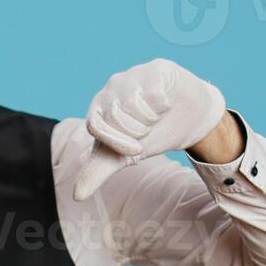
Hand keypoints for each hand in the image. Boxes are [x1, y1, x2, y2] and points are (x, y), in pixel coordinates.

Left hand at [72, 58, 226, 200]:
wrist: (188, 120)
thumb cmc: (152, 136)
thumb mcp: (123, 157)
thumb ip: (98, 171)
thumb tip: (76, 196)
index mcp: (98, 110)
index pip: (95, 126)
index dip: (116, 141)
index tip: (136, 150)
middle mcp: (111, 89)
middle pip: (117, 117)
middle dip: (139, 131)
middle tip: (149, 128)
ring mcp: (132, 76)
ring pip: (135, 104)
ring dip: (152, 118)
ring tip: (157, 116)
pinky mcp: (154, 69)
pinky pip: (154, 92)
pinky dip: (164, 104)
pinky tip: (167, 103)